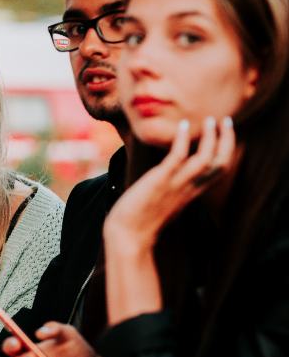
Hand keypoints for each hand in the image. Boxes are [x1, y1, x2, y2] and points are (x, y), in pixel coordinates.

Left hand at [105, 116, 234, 249]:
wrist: (128, 236)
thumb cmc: (140, 222)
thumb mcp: (163, 203)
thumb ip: (170, 191)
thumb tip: (164, 179)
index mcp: (191, 194)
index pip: (219, 171)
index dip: (226, 151)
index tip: (225, 134)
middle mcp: (189, 189)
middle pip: (221, 163)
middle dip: (228, 141)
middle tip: (226, 121)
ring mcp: (176, 184)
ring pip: (206, 159)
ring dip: (211, 137)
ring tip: (211, 120)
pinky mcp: (160, 181)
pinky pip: (178, 157)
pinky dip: (182, 140)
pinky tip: (182, 126)